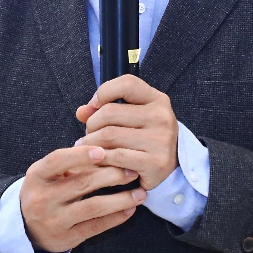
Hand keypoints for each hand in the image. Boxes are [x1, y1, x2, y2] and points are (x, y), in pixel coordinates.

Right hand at [20, 145, 145, 252]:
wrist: (26, 228)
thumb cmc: (45, 190)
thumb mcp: (48, 173)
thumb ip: (72, 162)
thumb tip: (108, 149)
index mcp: (37, 176)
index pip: (58, 161)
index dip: (80, 155)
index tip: (103, 150)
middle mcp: (43, 199)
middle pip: (82, 183)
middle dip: (112, 175)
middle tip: (133, 170)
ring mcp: (54, 220)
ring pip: (93, 207)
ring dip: (121, 199)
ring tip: (140, 193)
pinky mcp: (67, 238)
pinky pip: (96, 226)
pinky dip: (116, 217)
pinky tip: (131, 209)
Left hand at [76, 74, 178, 190]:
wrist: (170, 169)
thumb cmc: (145, 139)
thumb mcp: (132, 119)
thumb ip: (106, 110)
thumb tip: (81, 112)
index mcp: (157, 100)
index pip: (127, 84)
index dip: (104, 91)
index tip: (93, 105)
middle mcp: (161, 116)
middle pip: (110, 112)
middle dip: (91, 124)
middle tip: (88, 134)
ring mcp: (160, 140)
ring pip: (109, 135)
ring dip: (91, 143)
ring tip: (88, 148)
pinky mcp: (155, 162)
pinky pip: (117, 157)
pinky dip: (102, 158)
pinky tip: (98, 160)